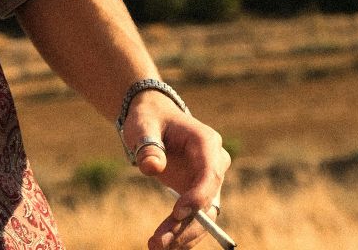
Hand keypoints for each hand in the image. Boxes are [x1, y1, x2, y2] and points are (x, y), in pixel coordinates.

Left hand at [122, 91, 230, 249]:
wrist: (154, 120)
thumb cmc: (149, 119)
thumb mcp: (142, 125)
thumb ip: (147, 144)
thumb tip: (152, 167)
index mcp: (207, 142)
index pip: (210, 174)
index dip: (197, 196)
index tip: (176, 214)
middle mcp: (215, 163)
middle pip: (209, 200)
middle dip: (187, 225)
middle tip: (160, 242)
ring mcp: (209, 181)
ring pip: (203, 215)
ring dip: (183, 234)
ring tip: (156, 246)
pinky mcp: (198, 193)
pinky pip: (195, 218)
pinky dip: (181, 232)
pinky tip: (164, 246)